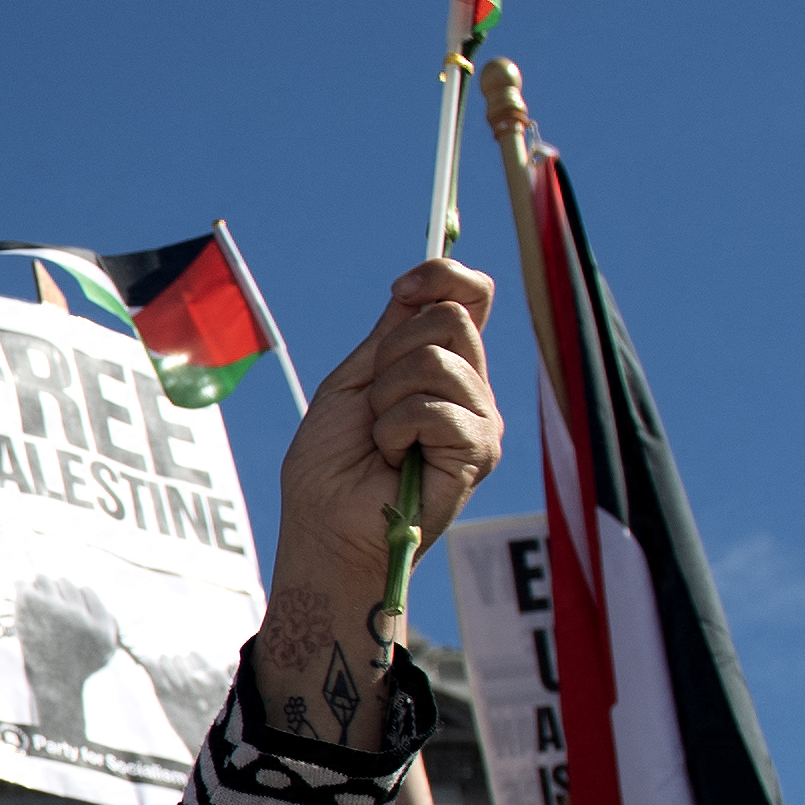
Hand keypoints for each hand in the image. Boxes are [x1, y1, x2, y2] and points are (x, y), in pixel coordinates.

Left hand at [260, 258, 500, 739]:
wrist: (325, 528)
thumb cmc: (330, 465)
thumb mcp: (351, 383)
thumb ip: (389, 337)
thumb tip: (418, 287)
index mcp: (440, 365)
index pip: (470, 296)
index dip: (442, 276)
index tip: (401, 290)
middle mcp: (470, 386)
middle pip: (451, 319)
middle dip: (390, 353)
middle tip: (372, 403)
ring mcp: (480, 417)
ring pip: (437, 361)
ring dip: (387, 398)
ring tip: (381, 438)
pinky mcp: (479, 449)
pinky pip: (436, 408)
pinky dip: (396, 428)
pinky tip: (394, 458)